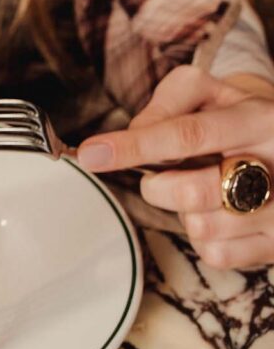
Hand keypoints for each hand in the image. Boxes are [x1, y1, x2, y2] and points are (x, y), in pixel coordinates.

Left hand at [78, 64, 273, 267]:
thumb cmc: (236, 116)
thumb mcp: (209, 93)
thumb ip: (167, 104)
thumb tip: (133, 136)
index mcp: (259, 119)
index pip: (188, 135)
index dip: (135, 147)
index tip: (92, 154)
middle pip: (190, 193)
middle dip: (158, 187)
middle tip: (165, 174)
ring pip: (201, 228)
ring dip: (185, 212)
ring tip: (206, 188)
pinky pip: (216, 255)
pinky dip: (205, 238)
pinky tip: (220, 213)